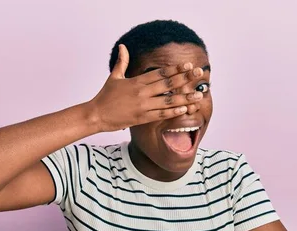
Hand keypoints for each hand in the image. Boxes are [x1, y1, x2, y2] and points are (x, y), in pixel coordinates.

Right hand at [88, 44, 204, 131]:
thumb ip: (121, 62)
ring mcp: (143, 106)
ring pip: (168, 100)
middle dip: (185, 79)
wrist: (96, 115)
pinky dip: (173, 111)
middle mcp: (142, 92)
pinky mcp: (142, 118)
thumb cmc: (105, 96)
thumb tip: (123, 47)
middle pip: (168, 84)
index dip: (176, 69)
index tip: (188, 66)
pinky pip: (161, 114)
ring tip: (198, 95)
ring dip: (185, 97)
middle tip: (200, 75)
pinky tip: (185, 109)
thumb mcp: (114, 77)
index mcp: (137, 81)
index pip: (160, 73)